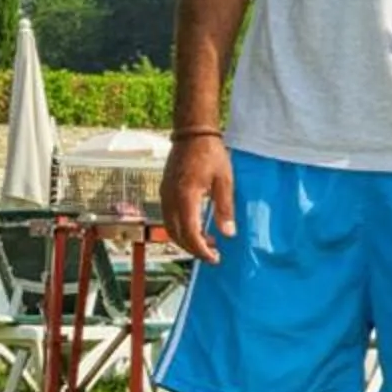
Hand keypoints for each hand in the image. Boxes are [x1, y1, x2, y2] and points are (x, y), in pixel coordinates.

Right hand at [162, 136, 234, 265]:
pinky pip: (169, 217)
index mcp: (185, 196)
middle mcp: (170, 198)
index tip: (214, 258)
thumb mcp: (225, 181)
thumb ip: (225, 208)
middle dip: (194, 248)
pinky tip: (197, 228)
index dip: (201, 249)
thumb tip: (228, 234)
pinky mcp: (164, 191)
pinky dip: (181, 228)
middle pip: (176, 234)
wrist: (192, 133)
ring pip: (170, 228)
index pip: (189, 233)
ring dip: (187, 240)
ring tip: (208, 243)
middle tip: (214, 255)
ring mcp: (164, 195)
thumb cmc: (211, 154)